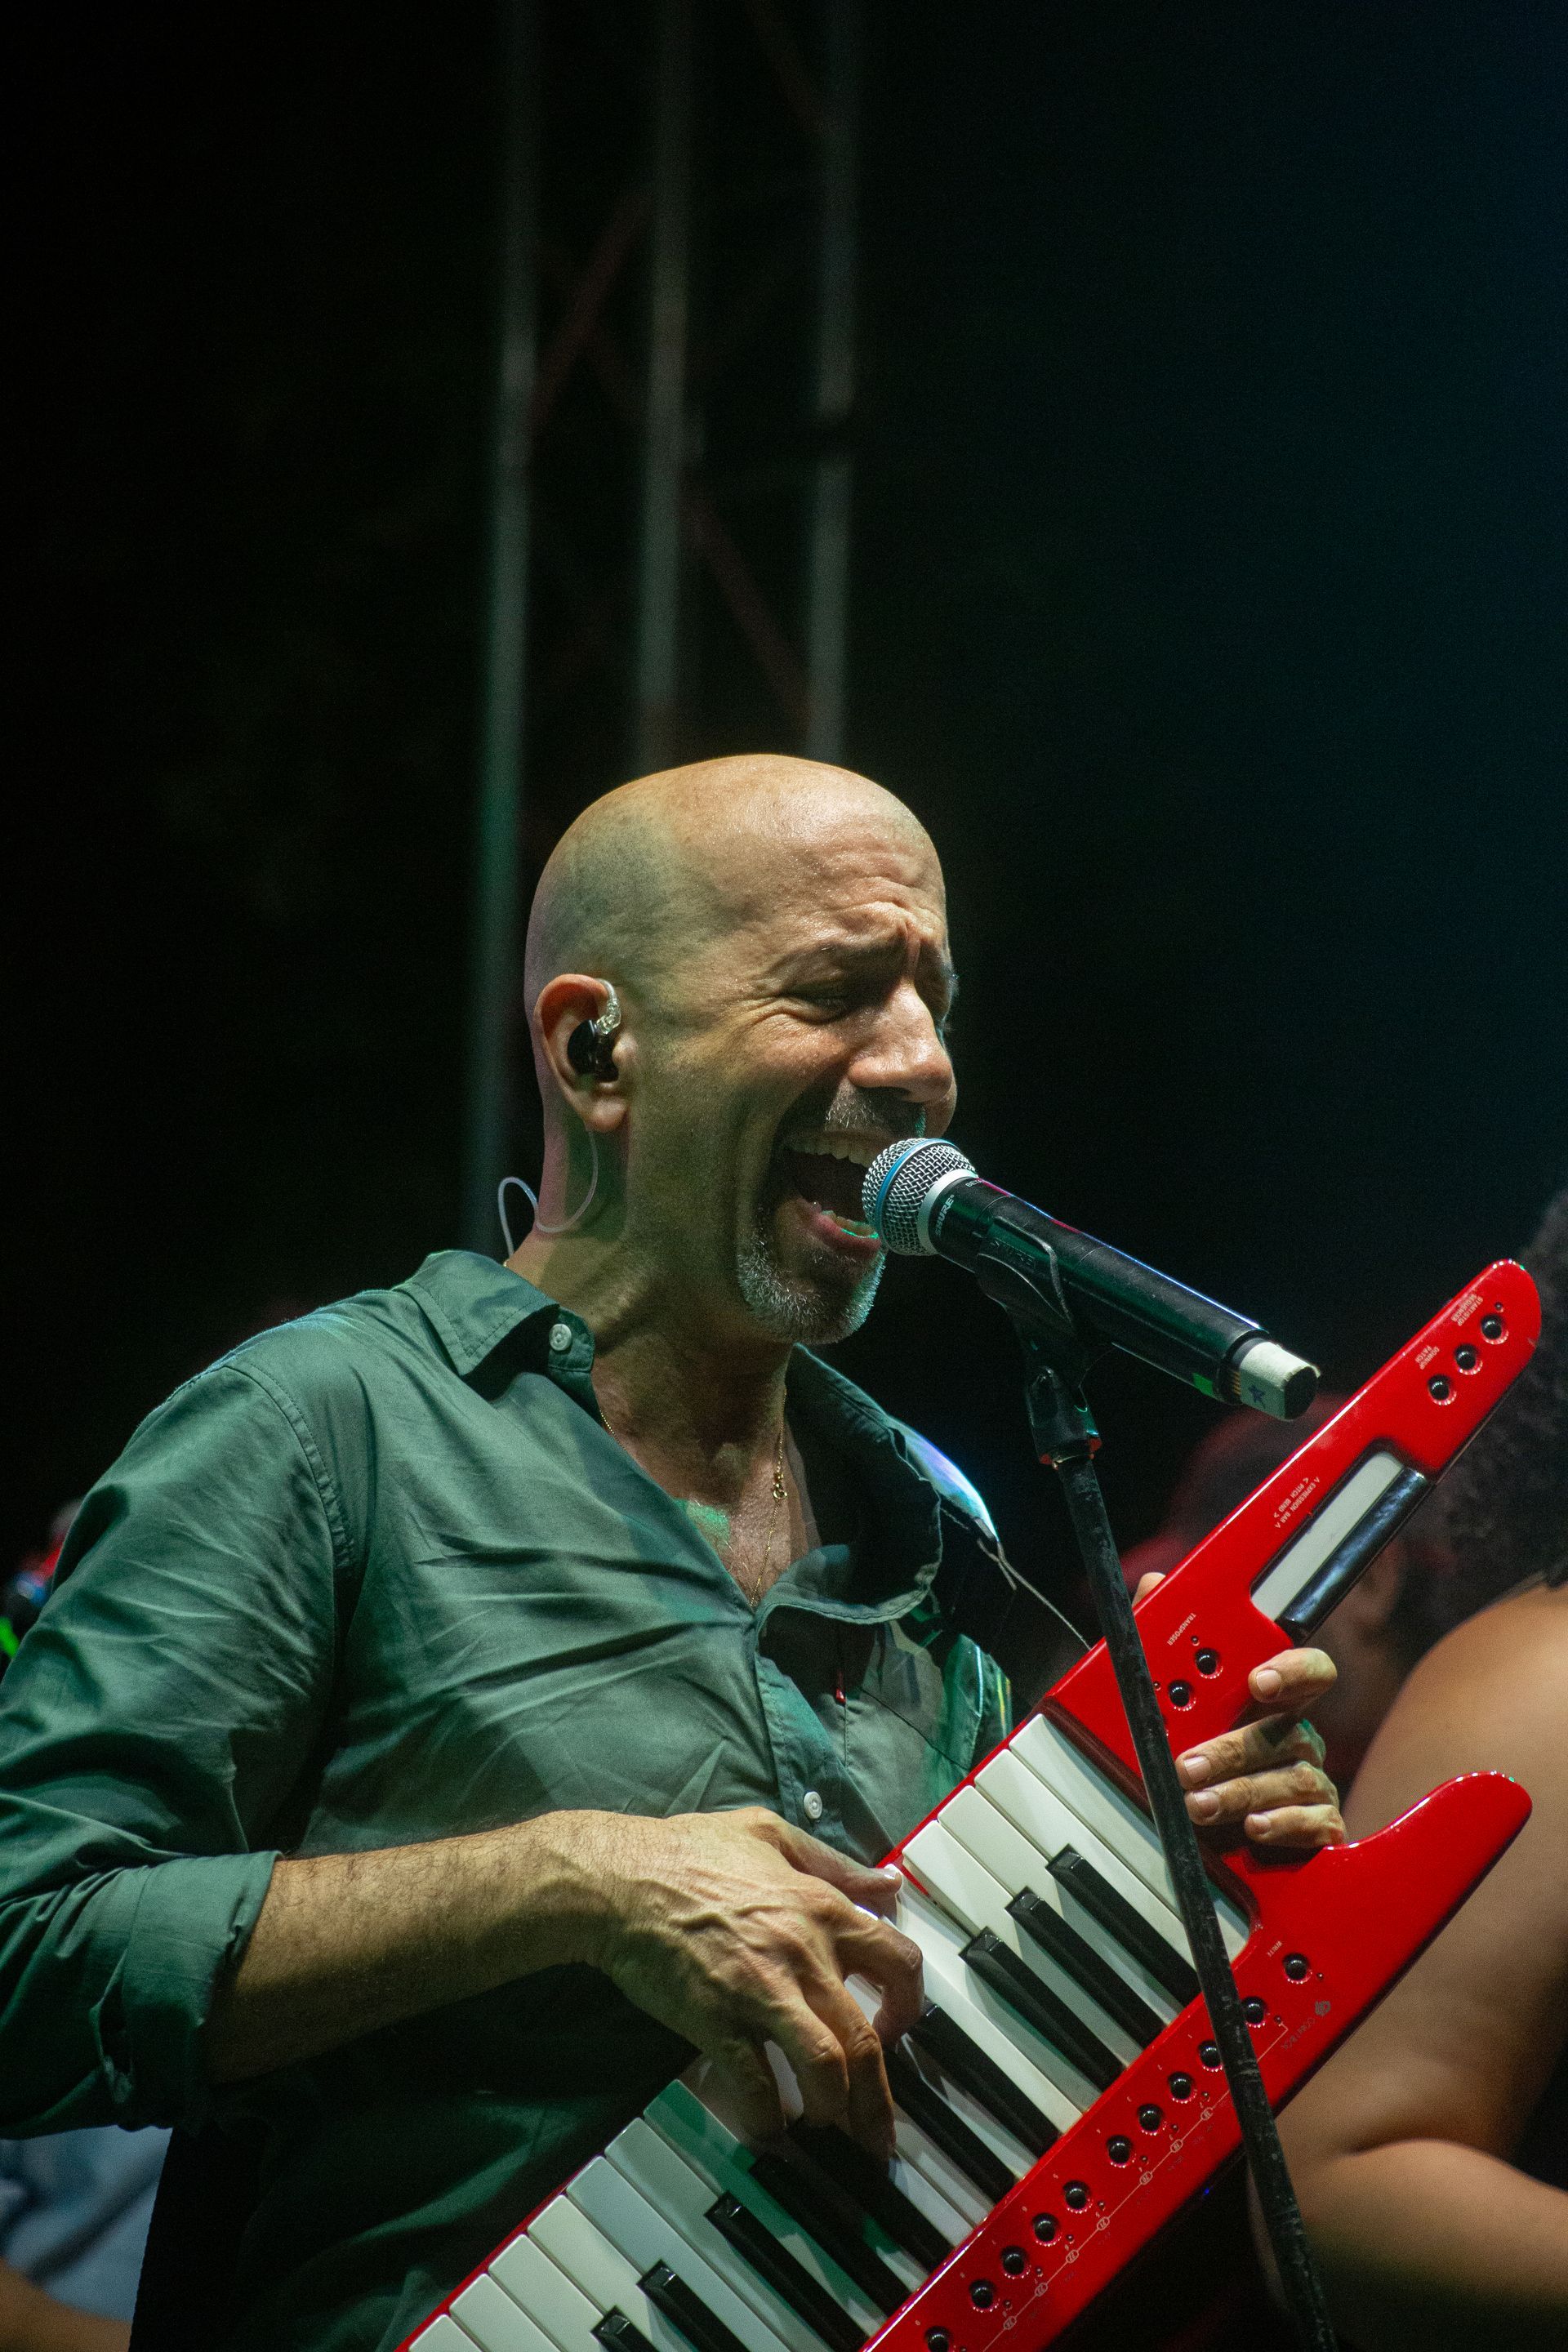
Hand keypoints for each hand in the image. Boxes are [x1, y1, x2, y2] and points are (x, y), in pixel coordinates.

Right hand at [571, 1806, 923, 2157]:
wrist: (621, 1881)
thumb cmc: (688, 1852)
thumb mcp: (770, 1834)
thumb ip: (834, 1862)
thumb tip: (888, 1884)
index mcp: (821, 1907)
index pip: (899, 1962)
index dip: (910, 2006)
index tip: (895, 2031)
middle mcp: (803, 1953)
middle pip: (866, 2038)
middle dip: (879, 2099)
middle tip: (877, 2133)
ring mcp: (761, 1991)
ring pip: (825, 2066)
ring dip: (836, 2111)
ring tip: (830, 2131)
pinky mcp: (717, 2021)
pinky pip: (755, 2083)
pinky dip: (767, 2117)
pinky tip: (769, 2131)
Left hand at [1134, 1573, 1345, 1850]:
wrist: (1181, 1830)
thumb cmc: (1182, 1755)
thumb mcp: (1154, 1697)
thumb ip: (1153, 1640)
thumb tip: (1155, 1583)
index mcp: (1269, 1700)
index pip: (1306, 1670)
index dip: (1291, 1670)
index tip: (1256, 1681)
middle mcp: (1294, 1735)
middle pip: (1290, 1729)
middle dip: (1235, 1747)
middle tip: (1189, 1764)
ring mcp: (1307, 1781)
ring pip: (1294, 1777)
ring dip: (1241, 1790)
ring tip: (1198, 1802)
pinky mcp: (1316, 1826)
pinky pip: (1316, 1821)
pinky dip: (1283, 1824)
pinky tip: (1252, 1827)